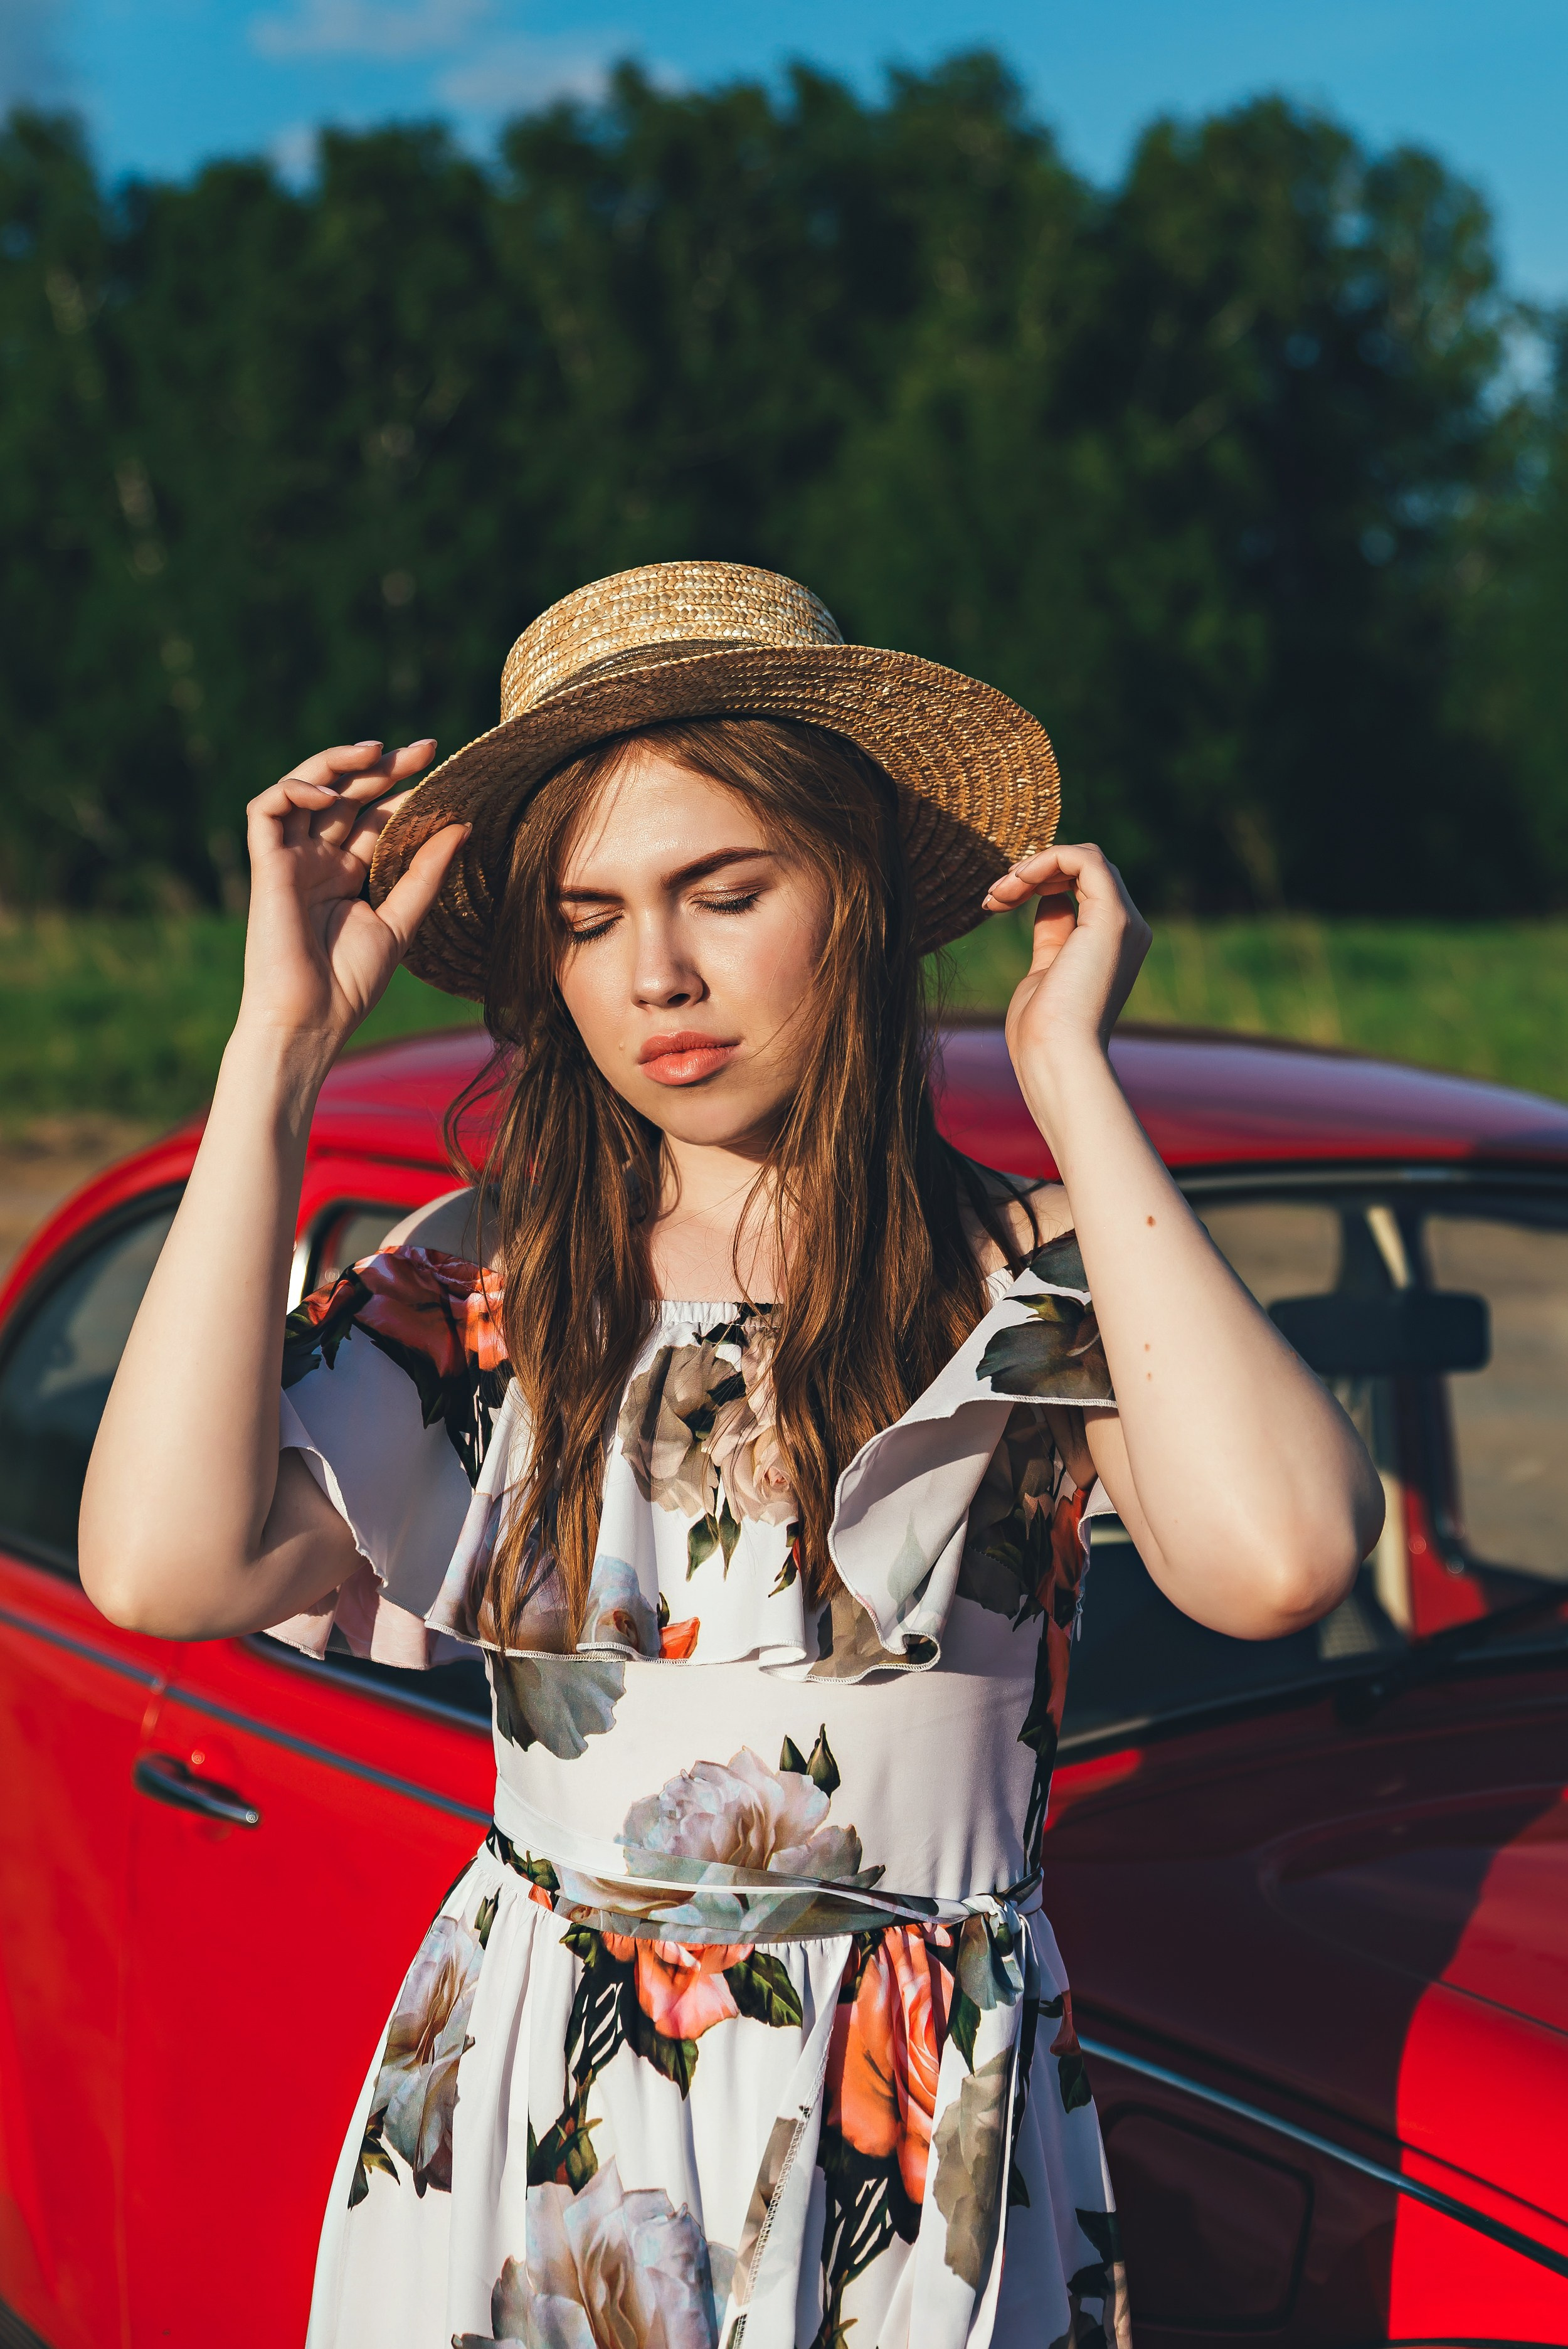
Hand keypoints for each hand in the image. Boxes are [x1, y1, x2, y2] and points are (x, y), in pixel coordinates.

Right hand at [237, 738, 465, 1059]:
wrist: (311, 1019)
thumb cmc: (352, 982)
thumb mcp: (401, 921)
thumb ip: (426, 873)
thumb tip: (463, 825)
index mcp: (346, 873)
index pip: (374, 816)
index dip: (402, 789)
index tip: (441, 769)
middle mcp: (316, 859)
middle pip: (346, 795)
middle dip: (381, 766)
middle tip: (424, 749)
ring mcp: (289, 859)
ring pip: (304, 788)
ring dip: (336, 762)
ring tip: (377, 752)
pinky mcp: (265, 865)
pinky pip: (266, 808)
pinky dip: (295, 790)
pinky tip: (332, 794)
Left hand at [982, 842, 1151, 1072]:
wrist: (1056, 1057)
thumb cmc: (1042, 1030)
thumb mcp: (1044, 970)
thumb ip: (1051, 935)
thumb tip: (1048, 903)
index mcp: (1112, 942)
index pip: (1081, 885)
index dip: (1037, 882)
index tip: (995, 902)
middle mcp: (1128, 927)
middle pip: (1083, 867)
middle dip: (1032, 871)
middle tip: (993, 896)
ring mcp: (1124, 921)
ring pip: (1085, 857)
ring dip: (1033, 866)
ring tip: (998, 893)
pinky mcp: (1113, 917)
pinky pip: (1084, 859)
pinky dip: (1045, 860)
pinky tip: (1014, 884)